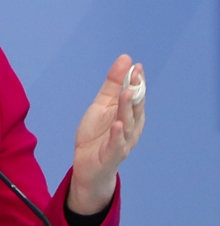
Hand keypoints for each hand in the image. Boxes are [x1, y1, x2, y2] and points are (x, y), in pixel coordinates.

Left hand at [68, 55, 144, 214]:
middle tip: (136, 74)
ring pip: (127, 124)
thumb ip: (112, 85)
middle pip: (134, 108)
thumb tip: (125, 60)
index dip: (137, 82)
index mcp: (129, 116)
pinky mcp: (111, 155)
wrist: (87, 165)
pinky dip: (118, 135)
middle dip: (136, 92)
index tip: (137, 66)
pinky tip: (118, 125)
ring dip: (127, 109)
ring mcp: (122, 142)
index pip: (135, 97)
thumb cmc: (97, 134)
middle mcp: (130, 129)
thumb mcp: (102, 105)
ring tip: (126, 93)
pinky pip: (116, 145)